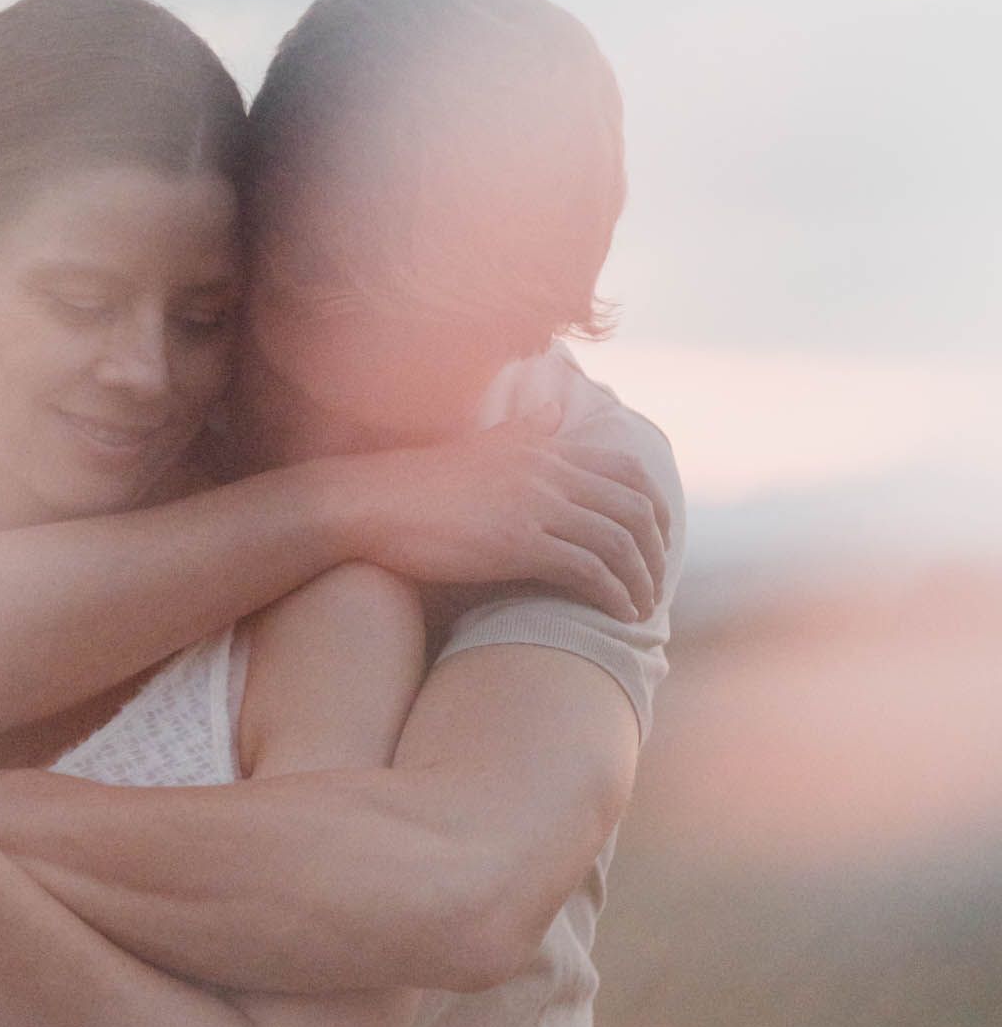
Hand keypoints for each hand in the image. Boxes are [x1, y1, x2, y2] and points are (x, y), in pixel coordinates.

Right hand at [346, 409, 670, 621]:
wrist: (368, 505)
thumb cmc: (418, 484)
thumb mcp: (478, 446)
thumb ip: (522, 431)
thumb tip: (551, 412)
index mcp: (543, 448)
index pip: (628, 472)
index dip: (655, 509)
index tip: (658, 542)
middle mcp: (548, 472)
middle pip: (634, 509)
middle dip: (656, 550)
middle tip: (656, 582)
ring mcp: (535, 506)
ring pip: (618, 543)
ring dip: (639, 580)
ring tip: (640, 607)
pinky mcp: (518, 544)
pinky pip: (588, 570)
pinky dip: (612, 594)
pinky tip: (616, 613)